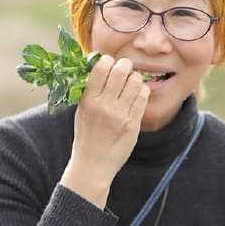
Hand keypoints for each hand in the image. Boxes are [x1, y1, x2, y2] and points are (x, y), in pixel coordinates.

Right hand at [60, 56, 149, 206]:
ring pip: (135, 82)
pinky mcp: (133, 123)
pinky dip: (142, 91)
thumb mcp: (82, 111)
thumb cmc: (87, 136)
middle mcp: (104, 106)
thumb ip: (91, 91)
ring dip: (135, 78)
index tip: (109, 63)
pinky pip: (143, 97)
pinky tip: (138, 94)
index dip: (107, 61)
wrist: (93, 164)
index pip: (100, 69)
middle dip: (125, 65)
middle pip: (120, 71)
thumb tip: (102, 68)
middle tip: (125, 68)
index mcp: (88, 100)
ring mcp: (120, 115)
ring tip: (132, 82)